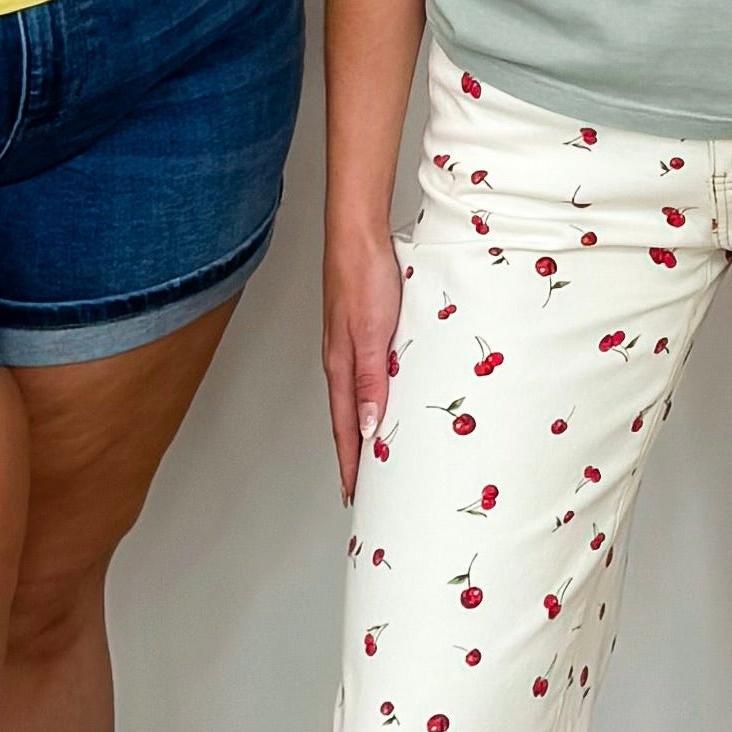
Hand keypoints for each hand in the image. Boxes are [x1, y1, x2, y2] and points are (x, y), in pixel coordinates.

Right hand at [323, 213, 405, 504]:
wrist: (359, 235)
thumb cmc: (365, 278)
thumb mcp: (373, 334)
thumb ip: (371, 381)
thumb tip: (367, 428)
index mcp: (342, 367)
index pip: (345, 428)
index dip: (351, 463)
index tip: (355, 495)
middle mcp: (343, 361)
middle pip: (348, 419)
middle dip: (356, 455)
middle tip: (368, 486)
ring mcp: (351, 345)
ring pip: (358, 398)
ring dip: (366, 427)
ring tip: (379, 453)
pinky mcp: (363, 329)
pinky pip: (368, 375)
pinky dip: (375, 397)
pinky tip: (389, 398)